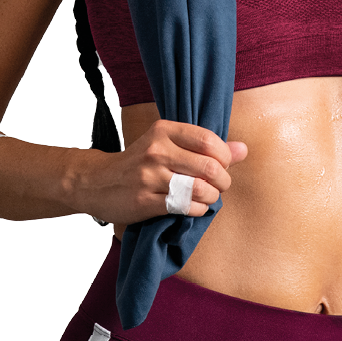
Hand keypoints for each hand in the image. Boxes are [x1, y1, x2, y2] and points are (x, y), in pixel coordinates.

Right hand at [71, 119, 247, 223]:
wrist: (97, 182)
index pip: (209, 140)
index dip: (225, 156)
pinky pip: (184, 207)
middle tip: (220, 184)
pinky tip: (193, 207)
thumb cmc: (141, 161)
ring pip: (199, 188)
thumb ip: (206, 147)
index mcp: (164, 130)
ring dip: (212, 197)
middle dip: (223, 180)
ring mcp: (149, 176)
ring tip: (208, 197)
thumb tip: (244, 149)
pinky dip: (197, 210)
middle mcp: (157, 150)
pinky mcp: (144, 201)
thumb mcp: (168, 144)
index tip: (223, 164)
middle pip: (208, 166)